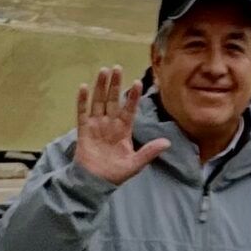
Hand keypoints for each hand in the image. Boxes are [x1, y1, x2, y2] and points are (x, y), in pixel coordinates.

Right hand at [71, 65, 167, 187]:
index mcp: (123, 130)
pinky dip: (82, 101)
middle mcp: (110, 124)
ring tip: (103, 71)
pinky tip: (84, 87)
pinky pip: (82, 113)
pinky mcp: (84, 130)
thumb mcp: (135, 164)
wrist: (95, 183)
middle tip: (117, 67)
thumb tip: (167, 143)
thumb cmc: (115, 174)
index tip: (138, 82)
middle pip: (112, 100)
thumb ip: (149, 152)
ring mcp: (96, 126)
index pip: (129, 109)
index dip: (132, 97)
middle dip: (115, 84)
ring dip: (100, 87)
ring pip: (99, 102)